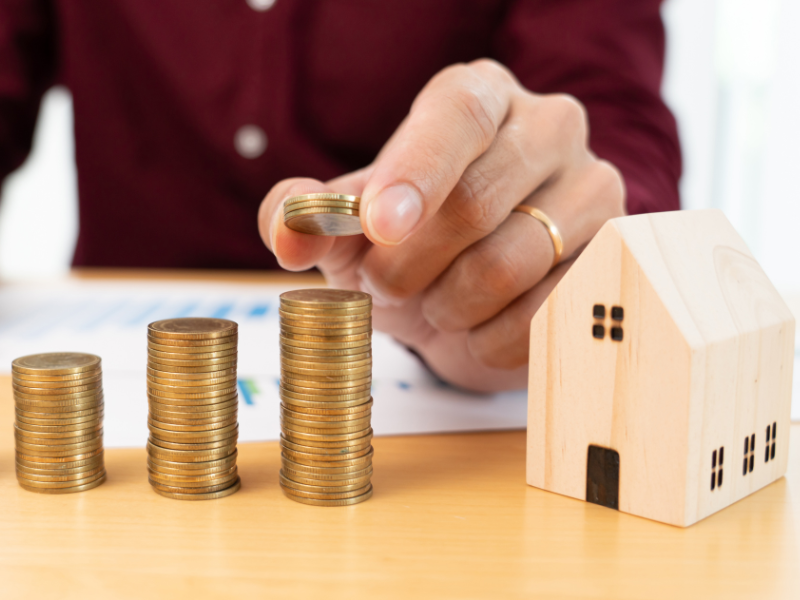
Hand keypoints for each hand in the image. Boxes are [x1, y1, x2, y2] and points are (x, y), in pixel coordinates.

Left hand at [258, 59, 624, 391]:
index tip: (378, 226)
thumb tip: (288, 232)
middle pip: (476, 203)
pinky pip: (543, 313)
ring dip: (447, 306)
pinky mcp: (610, 260)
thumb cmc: (408, 247)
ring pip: (509, 264)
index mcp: (479, 97)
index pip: (457, 115)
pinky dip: (487, 338)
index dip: (414, 171)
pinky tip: (474, 328)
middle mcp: (548, 129)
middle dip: (408, 265)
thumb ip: (306, 215)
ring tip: (435, 303)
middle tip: (383, 283)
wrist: (468, 298)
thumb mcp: (350, 227)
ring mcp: (593, 190)